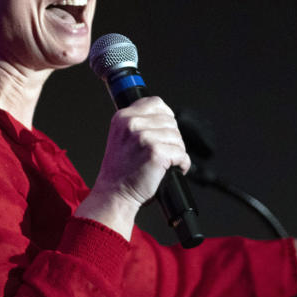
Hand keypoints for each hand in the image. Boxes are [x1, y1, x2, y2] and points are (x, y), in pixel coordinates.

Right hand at [75, 97, 190, 237]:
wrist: (115, 194)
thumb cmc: (120, 171)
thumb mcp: (121, 137)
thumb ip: (137, 123)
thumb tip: (165, 118)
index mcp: (122, 117)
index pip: (155, 103)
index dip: (166, 115)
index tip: (165, 129)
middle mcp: (132, 124)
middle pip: (170, 121)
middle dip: (172, 138)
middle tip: (163, 152)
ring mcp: (144, 137)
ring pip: (177, 138)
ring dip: (177, 152)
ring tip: (164, 163)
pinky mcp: (156, 152)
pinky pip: (182, 154)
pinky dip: (182, 164)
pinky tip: (171, 170)